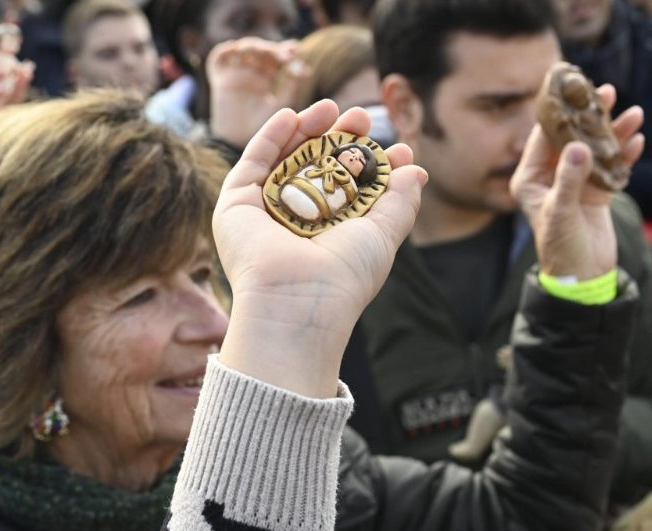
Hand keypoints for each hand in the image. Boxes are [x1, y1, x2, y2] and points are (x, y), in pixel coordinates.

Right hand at [207, 37, 308, 147]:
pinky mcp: (220, 81)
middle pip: (261, 50)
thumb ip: (292, 88)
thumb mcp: (281, 107)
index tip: (295, 51)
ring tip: (261, 51)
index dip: (285, 50)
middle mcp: (251, 74)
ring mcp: (235, 75)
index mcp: (267, 78)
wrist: (240, 148)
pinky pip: (217, 60)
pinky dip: (224, 51)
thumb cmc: (264, 133)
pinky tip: (234, 48)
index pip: (276, 56)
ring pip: (242, 50)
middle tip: (284, 57)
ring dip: (253, 46)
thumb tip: (306, 69)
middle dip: (271, 49)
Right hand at [216, 100, 426, 397]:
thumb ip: (400, 201)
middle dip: (339, 138)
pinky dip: (271, 136)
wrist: (298, 300)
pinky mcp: (236, 205)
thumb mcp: (383, 234)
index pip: (350, 188)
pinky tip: (292, 116)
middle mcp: (294, 221)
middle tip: (361, 116)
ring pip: (284, 159)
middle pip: (316, 167)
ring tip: (332, 108)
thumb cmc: (345, 275)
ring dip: (306, 129)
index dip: (371, 164)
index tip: (398, 148)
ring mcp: (264, 211)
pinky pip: (253, 163)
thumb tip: (416, 169)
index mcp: (328, 232)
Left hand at [511, 84, 643, 280]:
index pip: (543, 137)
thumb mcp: (561, 212)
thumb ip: (569, 179)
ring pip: (595, 149)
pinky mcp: (597, 193)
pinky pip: (612, 167)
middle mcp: (551, 176)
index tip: (573, 90)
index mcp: (530, 178)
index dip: (559, 112)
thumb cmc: (561, 247)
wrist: (583, 276)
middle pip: (572, 137)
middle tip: (607, 92)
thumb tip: (576, 146)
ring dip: (614, 133)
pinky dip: (624, 155)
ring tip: (635, 114)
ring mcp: (576, 183)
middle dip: (590, 116)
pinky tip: (637, 141)